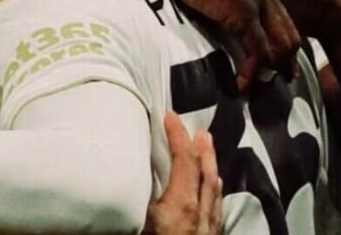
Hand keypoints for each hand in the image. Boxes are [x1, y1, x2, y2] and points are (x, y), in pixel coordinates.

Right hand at [146, 112, 223, 234]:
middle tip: (201, 132)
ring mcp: (209, 231)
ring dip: (211, 171)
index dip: (178, 136)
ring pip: (215, 194)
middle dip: (204, 151)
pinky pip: (217, 212)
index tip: (171, 117)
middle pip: (207, 175)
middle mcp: (201, 216)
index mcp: (182, 205)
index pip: (185, 161)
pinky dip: (214, 196)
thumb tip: (123, 175)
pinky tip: (212, 197)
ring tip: (208, 157)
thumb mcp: (138, 224)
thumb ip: (136, 196)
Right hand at [160, 0, 300, 89]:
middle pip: (288, 31)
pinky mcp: (243, 14)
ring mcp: (256, 2)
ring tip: (262, 87)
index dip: (281, 36)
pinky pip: (258, 51)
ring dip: (272, 69)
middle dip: (287, 58)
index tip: (278, 55)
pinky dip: (252, 73)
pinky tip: (240, 86)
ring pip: (280, 45)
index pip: (279, 13)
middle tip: (284, 78)